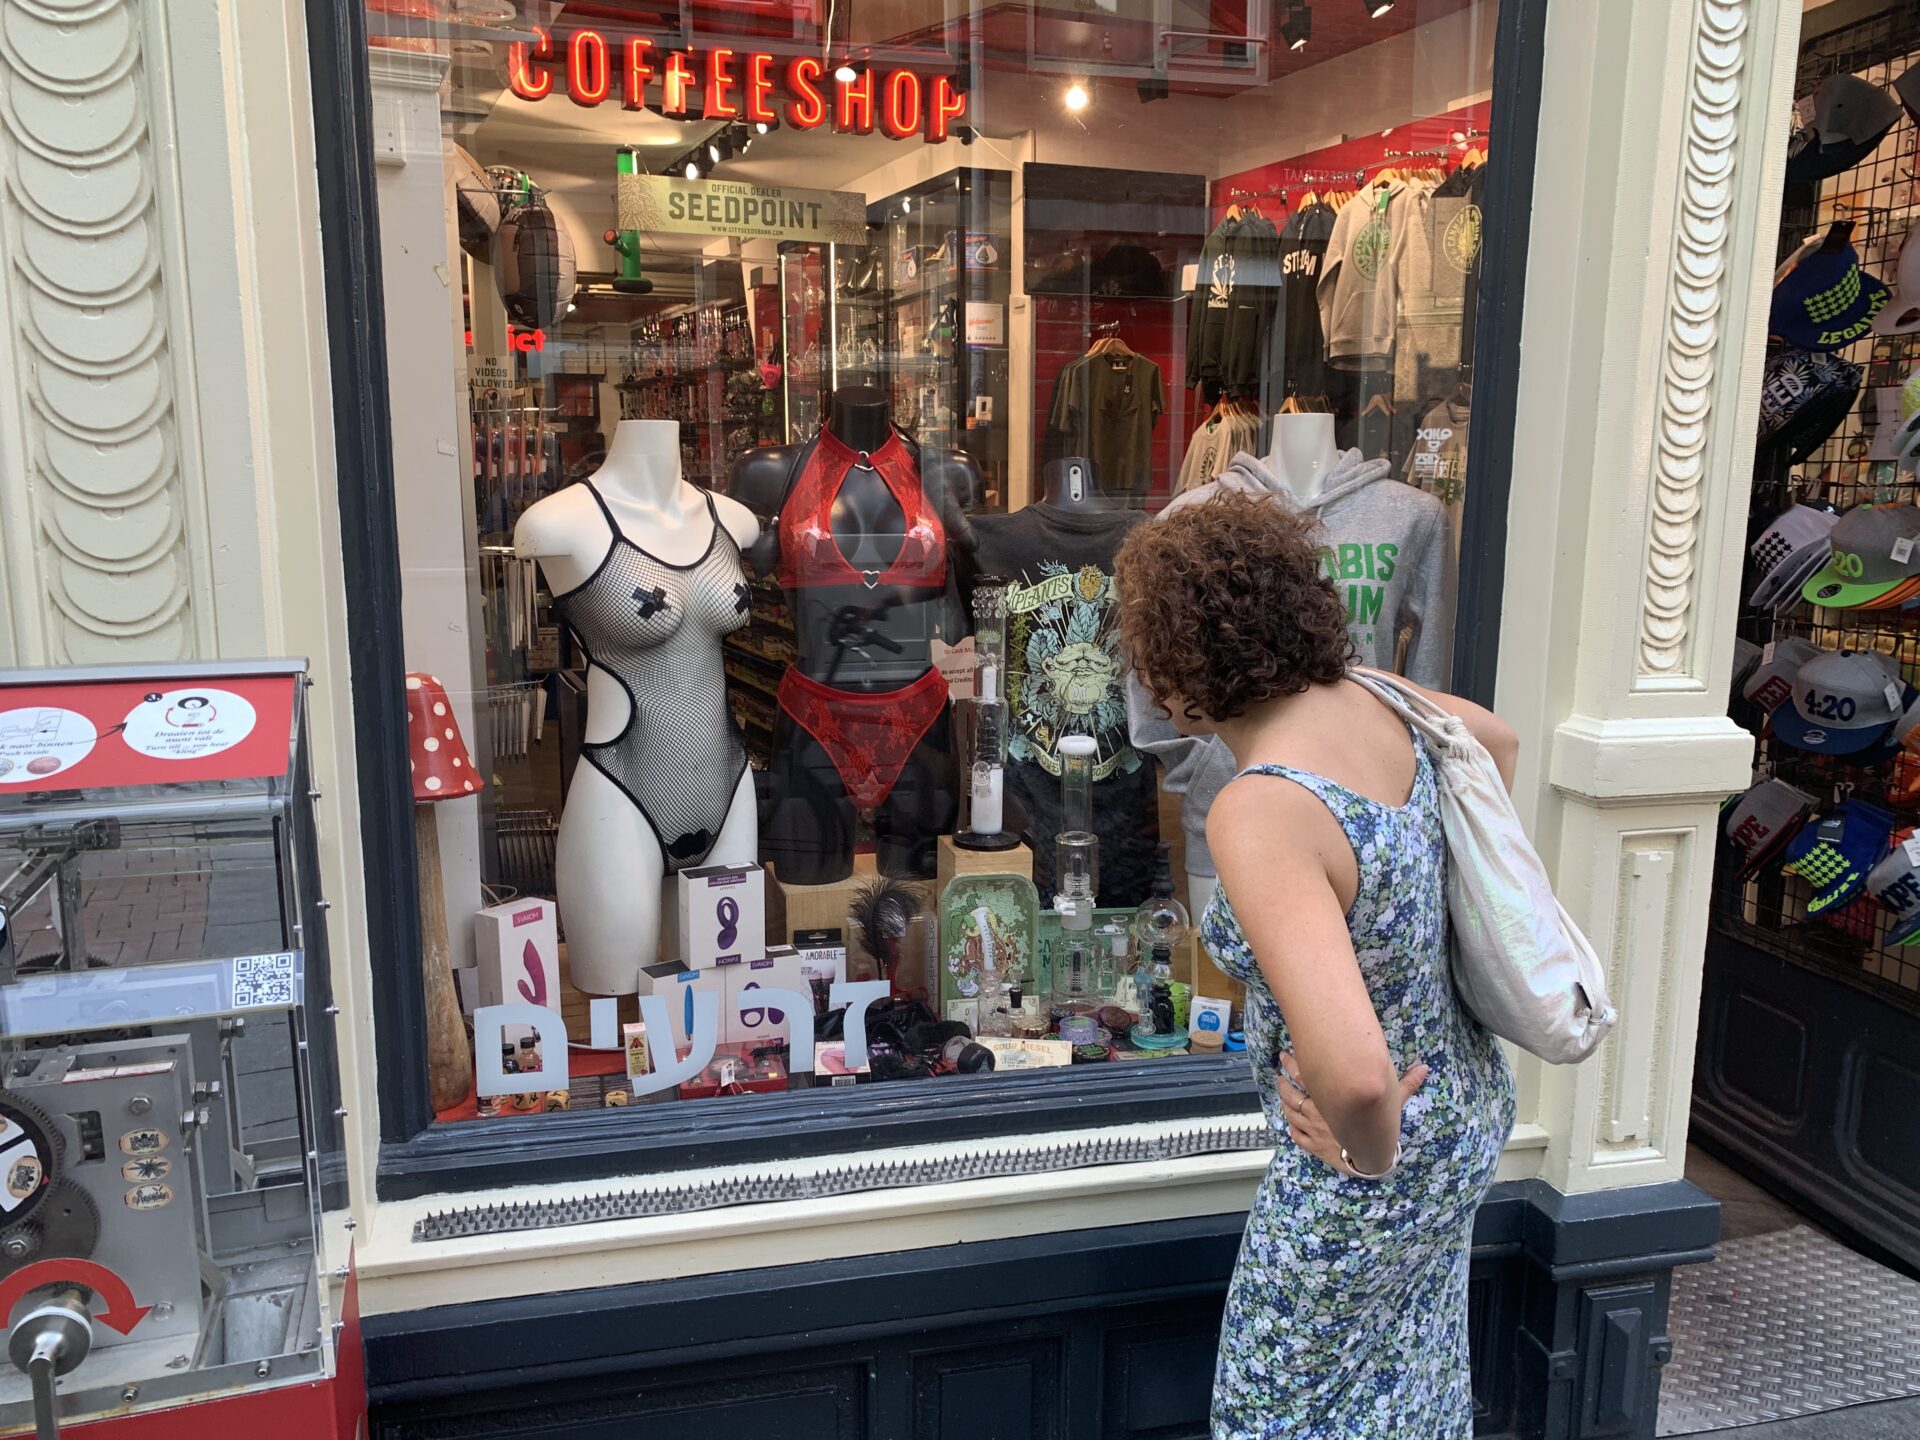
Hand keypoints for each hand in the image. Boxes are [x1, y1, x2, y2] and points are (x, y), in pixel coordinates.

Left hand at [1276, 1052, 1428, 1176]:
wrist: (1372, 1159)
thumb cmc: (1380, 1129)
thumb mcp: (1393, 1103)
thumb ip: (1406, 1084)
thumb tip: (1424, 1068)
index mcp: (1331, 1096)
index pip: (1304, 1074)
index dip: (1291, 1063)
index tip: (1284, 1056)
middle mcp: (1318, 1110)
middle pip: (1292, 1091)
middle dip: (1283, 1080)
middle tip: (1278, 1070)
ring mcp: (1313, 1129)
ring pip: (1290, 1112)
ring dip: (1283, 1100)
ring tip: (1280, 1089)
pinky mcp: (1313, 1146)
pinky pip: (1296, 1135)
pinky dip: (1291, 1127)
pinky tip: (1289, 1122)